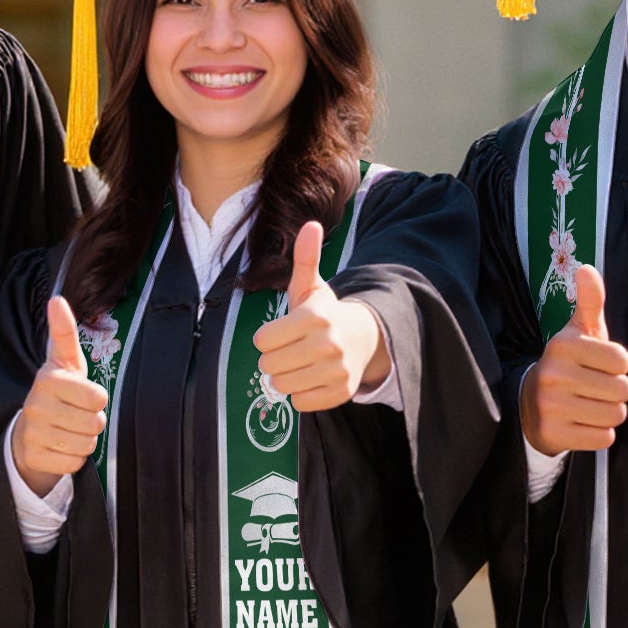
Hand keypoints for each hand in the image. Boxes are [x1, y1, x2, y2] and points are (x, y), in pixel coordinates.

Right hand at [11, 295, 107, 496]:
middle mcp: (36, 405)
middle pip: (95, 423)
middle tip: (76, 414)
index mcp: (48, 379)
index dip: (96, 399)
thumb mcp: (64, 361)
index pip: (98, 397)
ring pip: (86, 444)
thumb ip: (64, 332)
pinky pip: (75, 463)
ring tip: (68, 429)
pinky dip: (73, 458)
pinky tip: (60, 446)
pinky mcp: (34, 457)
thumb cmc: (57, 392)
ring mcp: (33, 433)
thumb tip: (57, 299)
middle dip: (92, 421)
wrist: (28, 431)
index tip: (82, 394)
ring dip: (84, 440)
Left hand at [251, 220, 387, 411]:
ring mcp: (337, 371)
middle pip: (269, 365)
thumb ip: (305, 258)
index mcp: (316, 317)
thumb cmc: (325, 313)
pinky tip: (310, 378)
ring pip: (282, 386)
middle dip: (273, 359)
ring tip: (298, 364)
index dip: (265, 338)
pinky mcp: (341, 393)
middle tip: (288, 350)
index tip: (279, 333)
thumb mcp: (311, 286)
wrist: (364, 338)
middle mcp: (329, 345)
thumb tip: (311, 224)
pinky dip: (300, 394)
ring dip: (284, 377)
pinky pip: (300, 402)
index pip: (263, 340)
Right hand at [520, 264, 627, 452]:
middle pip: (623, 390)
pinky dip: (598, 433)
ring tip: (588, 405)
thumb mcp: (578, 333)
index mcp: (563, 345)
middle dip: (615, 392)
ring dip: (609, 413)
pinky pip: (603, 438)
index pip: (623, 361)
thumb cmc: (568, 365)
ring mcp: (551, 406)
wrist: (529, 405)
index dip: (618, 366)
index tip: (599, 366)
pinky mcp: (553, 434)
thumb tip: (587, 268)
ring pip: (615, 415)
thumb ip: (589, 302)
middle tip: (593, 388)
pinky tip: (581, 423)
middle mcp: (553, 374)